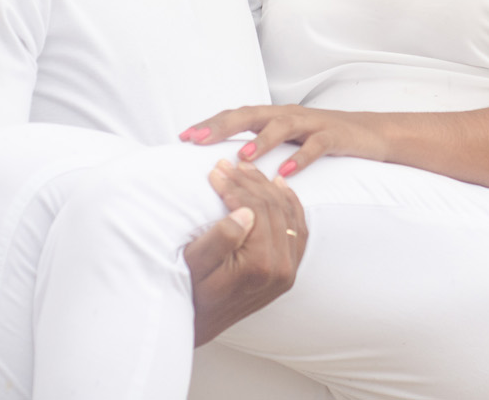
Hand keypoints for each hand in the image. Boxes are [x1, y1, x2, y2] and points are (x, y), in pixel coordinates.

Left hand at [180, 105, 387, 177]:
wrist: (372, 133)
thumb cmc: (323, 139)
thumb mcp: (289, 141)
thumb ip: (261, 146)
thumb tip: (225, 163)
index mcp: (274, 117)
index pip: (236, 116)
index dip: (210, 124)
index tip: (183, 138)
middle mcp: (289, 115)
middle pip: (251, 114)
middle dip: (223, 126)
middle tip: (198, 141)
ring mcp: (312, 123)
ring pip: (282, 126)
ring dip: (260, 141)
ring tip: (241, 158)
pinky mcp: (335, 135)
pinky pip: (316, 145)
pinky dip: (301, 158)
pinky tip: (286, 173)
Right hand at [184, 159, 306, 345]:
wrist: (198, 324)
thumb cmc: (190, 291)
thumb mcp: (195, 264)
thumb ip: (220, 239)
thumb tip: (245, 212)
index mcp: (261, 265)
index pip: (256, 209)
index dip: (236, 186)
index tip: (216, 170)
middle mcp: (283, 269)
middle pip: (274, 208)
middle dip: (250, 182)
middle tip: (229, 165)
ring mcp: (289, 271)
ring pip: (289, 215)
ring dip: (269, 188)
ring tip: (247, 170)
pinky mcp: (288, 271)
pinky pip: (298, 230)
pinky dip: (290, 204)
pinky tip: (278, 187)